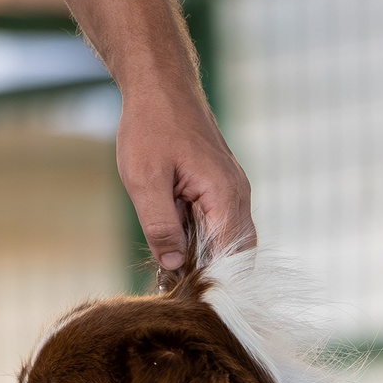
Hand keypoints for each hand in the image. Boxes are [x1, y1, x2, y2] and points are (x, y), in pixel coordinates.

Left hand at [34, 0, 256, 275]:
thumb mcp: (144, 180)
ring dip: (203, 259)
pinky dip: (201, 242)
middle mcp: (238, 198)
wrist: (161, 83)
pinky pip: (220, 227)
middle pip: (236, 257)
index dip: (210, 283)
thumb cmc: (150, 126)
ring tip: (169, 270)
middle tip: (173, 290)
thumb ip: (161, 226)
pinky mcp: (223, 189)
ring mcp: (234, 193)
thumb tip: (173, 268)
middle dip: (209, 276)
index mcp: (225, 197)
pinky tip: (174, 245)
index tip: (184, 299)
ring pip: (229, 244)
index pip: (231, 259)